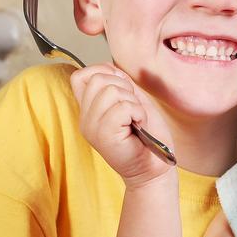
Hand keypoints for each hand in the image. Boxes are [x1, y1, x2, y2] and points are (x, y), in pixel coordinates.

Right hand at [70, 65, 174, 186]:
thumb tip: (113, 69)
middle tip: (133, 111)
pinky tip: (138, 126)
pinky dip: (138, 113)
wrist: (155, 167)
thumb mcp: (134, 102)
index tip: (124, 91)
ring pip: (111, 91)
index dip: (105, 73)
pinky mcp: (103, 135)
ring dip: (133, 103)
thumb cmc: (148, 137)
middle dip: (125, 89)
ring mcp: (92, 127)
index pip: (81, 76)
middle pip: (99, 79)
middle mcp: (85, 118)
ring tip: (136, 120)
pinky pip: (122, 107)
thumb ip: (121, 85)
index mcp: (89, 109)